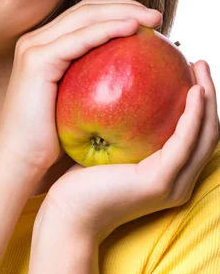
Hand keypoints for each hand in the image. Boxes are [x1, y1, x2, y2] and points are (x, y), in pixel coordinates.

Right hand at [0, 0, 162, 173]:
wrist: (21, 160)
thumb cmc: (53, 138)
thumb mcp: (77, 100)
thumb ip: (94, 79)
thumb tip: (137, 70)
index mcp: (44, 45)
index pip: (85, 16)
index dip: (118, 11)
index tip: (150, 20)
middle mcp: (35, 39)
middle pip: (86, 9)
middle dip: (125, 6)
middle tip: (158, 16)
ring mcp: (33, 47)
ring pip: (84, 17)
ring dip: (122, 12)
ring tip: (153, 19)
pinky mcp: (37, 60)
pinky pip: (79, 39)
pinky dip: (107, 30)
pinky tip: (132, 29)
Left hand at [39, 60, 218, 244]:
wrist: (68, 211)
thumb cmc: (82, 178)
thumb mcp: (110, 144)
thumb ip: (125, 123)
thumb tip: (122, 83)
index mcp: (171, 174)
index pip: (196, 134)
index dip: (201, 102)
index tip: (190, 69)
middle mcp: (179, 181)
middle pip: (209, 132)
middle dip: (210, 94)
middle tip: (200, 62)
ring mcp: (173, 184)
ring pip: (205, 135)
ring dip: (208, 98)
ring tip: (200, 67)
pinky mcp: (160, 182)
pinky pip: (184, 142)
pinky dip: (193, 115)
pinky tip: (192, 91)